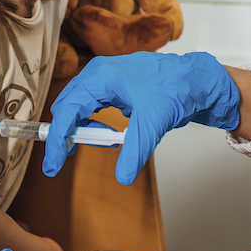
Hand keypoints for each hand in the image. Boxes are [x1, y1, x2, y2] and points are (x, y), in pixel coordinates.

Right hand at [42, 51, 239, 184]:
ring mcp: (106, 78)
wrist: (197, 79)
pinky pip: (93, 105)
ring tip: (84, 149)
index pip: (67, 111)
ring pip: (79, 105)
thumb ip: (135, 151)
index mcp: (101, 77)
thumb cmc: (176, 88)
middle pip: (67, 106)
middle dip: (63, 134)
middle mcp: (99, 74)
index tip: (53, 165)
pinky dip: (92, 122)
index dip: (57, 140)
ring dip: (78, 128)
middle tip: (61, 162)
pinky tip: (105, 135)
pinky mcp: (115, 85)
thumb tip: (122, 176)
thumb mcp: (153, 123)